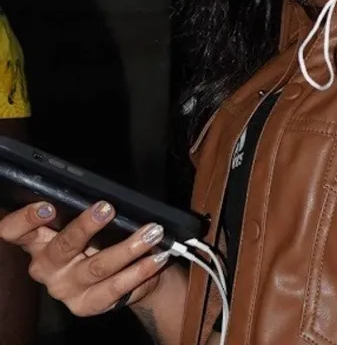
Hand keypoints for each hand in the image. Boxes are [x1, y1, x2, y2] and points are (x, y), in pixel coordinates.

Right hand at [0, 200, 169, 316]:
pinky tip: (156, 257)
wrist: (123, 276)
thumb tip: (108, 195)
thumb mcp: (90, 224)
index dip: (25, 219)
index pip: (15, 231)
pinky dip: (140, 269)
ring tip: (152, 232)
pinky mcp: (86, 305)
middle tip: (108, 208)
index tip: (48, 206)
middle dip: (85, 226)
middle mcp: (47, 267)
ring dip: (128, 247)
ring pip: (96, 266)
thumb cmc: (101, 238)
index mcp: (40, 241)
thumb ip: (86, 211)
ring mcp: (65, 289)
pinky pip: (115, 287)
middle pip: (61, 247)